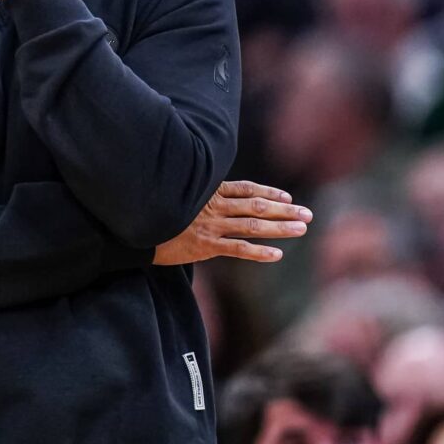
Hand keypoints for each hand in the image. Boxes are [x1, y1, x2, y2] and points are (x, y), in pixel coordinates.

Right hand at [153, 181, 310, 265]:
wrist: (135, 230)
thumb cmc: (156, 211)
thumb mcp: (178, 193)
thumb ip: (199, 193)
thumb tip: (213, 192)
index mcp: (208, 191)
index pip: (245, 189)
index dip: (268, 192)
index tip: (287, 198)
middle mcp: (213, 206)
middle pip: (257, 206)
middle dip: (285, 211)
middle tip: (308, 214)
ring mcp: (210, 225)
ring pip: (253, 226)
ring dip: (280, 228)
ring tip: (301, 230)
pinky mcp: (205, 245)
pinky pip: (238, 248)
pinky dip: (259, 252)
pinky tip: (277, 254)